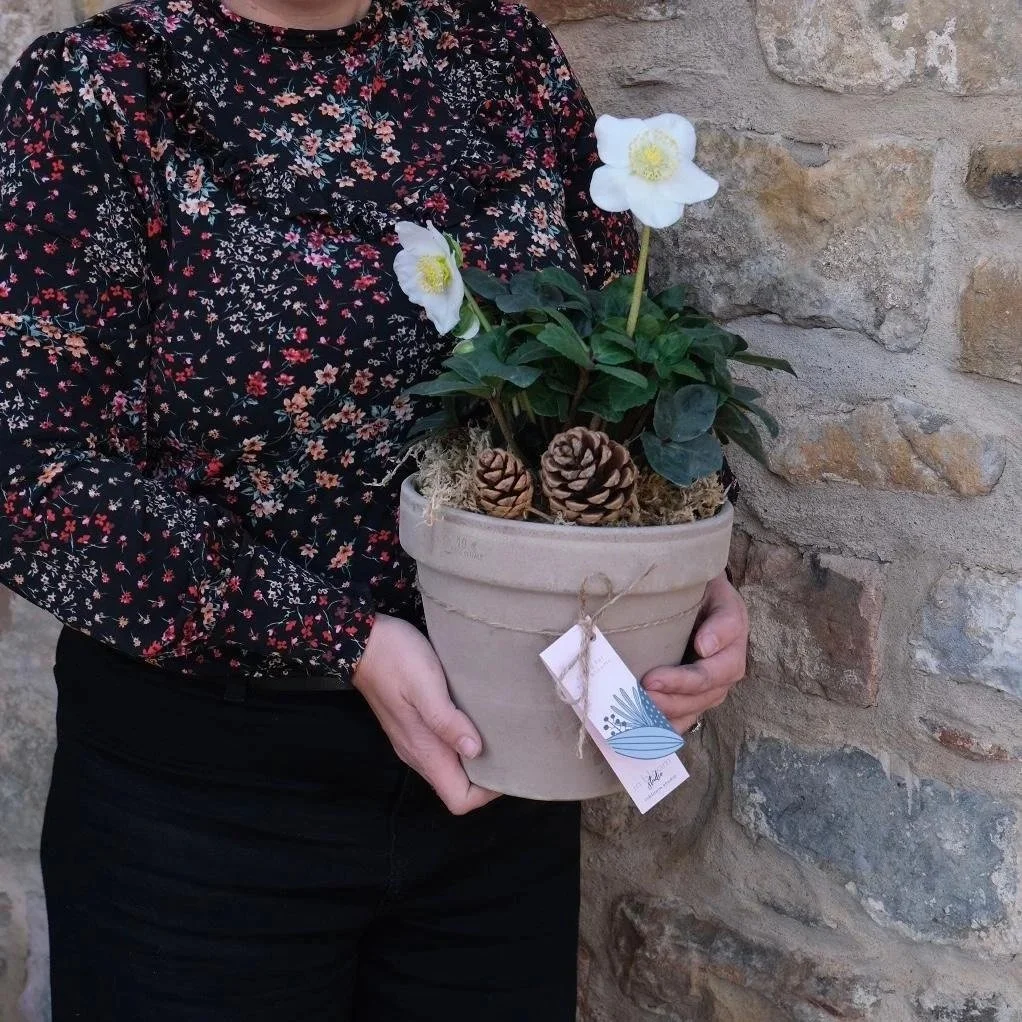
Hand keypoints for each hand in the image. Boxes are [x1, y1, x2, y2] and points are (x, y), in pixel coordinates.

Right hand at [353, 613, 499, 814]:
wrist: (362, 641)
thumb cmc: (395, 659)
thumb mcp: (425, 685)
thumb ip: (447, 721)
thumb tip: (474, 750)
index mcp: (423, 750)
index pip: (459, 799)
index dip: (487, 792)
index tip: (509, 767)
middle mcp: (417, 753)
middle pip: (457, 786)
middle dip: (488, 776)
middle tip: (513, 748)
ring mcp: (413, 740)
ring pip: (451, 767)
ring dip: (477, 758)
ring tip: (500, 733)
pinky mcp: (414, 724)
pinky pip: (443, 747)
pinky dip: (464, 741)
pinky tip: (476, 718)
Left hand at [641, 571, 747, 733]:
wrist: (703, 594)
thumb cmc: (708, 593)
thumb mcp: (720, 596)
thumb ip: (721, 621)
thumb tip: (706, 648)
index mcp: (733, 650)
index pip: (709, 675)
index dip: (681, 682)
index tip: (652, 680)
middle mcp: (724, 675)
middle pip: (698, 699)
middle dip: (667, 703)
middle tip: (637, 699)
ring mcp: (710, 688)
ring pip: (691, 712)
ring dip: (663, 719)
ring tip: (635, 718)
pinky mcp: (694, 695)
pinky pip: (683, 718)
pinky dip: (664, 728)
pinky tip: (643, 733)